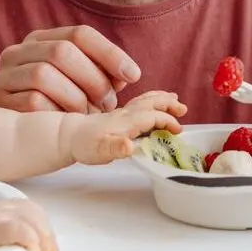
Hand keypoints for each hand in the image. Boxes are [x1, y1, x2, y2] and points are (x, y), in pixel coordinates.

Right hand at [0, 25, 140, 113]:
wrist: (18, 135)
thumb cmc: (58, 106)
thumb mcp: (81, 85)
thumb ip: (102, 74)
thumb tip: (127, 74)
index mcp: (42, 39)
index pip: (80, 34)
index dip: (109, 53)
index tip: (133, 75)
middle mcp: (19, 50)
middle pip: (62, 51)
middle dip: (93, 79)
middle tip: (109, 103)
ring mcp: (5, 74)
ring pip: (44, 74)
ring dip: (75, 98)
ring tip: (89, 115)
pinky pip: (31, 102)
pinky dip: (56, 113)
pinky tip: (66, 123)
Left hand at [67, 90, 186, 164]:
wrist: (69, 135)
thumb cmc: (85, 144)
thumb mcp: (100, 151)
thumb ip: (116, 148)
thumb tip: (130, 146)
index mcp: (125, 121)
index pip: (151, 117)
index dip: (167, 122)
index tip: (177, 130)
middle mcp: (126, 114)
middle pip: (150, 104)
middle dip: (168, 104)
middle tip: (183, 107)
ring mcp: (122, 114)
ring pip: (145, 101)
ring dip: (161, 100)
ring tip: (174, 100)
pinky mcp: (119, 116)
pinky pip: (139, 105)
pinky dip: (151, 102)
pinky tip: (153, 106)